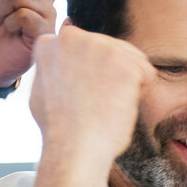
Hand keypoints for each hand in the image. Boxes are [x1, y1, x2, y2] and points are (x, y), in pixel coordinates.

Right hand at [25, 24, 156, 186]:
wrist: (74, 148)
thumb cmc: (59, 130)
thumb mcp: (41, 91)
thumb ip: (53, 70)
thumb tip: (58, 59)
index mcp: (49, 44)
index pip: (82, 47)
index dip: (88, 74)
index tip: (82, 94)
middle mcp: (71, 37)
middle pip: (107, 49)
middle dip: (109, 74)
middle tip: (96, 103)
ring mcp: (98, 45)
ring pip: (129, 58)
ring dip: (125, 81)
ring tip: (107, 105)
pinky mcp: (123, 59)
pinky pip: (146, 71)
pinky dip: (141, 90)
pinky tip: (120, 105)